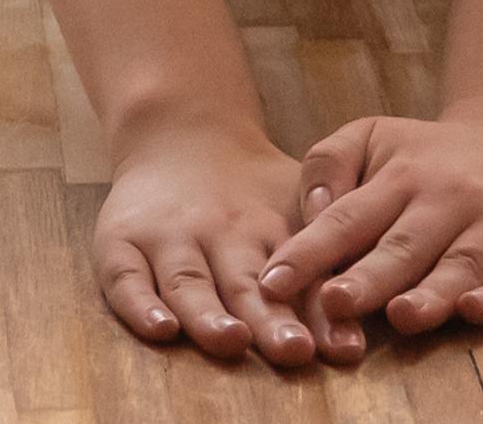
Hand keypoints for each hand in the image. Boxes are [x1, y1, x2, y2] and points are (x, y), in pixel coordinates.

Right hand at [90, 124, 322, 364]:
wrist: (180, 134)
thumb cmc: (251, 193)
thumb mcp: (296, 204)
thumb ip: (325, 258)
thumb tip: (361, 323)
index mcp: (268, 226)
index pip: (297, 274)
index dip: (320, 312)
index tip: (343, 346)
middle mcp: (219, 232)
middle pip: (244, 283)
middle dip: (270, 320)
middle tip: (293, 349)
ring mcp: (168, 237)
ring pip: (189, 282)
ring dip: (209, 315)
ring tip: (231, 340)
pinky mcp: (121, 242)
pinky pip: (125, 277)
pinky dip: (139, 306)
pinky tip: (160, 329)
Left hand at [270, 101, 482, 351]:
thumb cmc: (433, 155)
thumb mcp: (376, 136)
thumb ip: (329, 163)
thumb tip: (309, 210)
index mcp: (402, 175)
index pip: (348, 217)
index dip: (311, 251)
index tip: (273, 281)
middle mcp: (450, 198)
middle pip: (404, 245)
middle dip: (369, 277)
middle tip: (333, 302)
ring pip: (462, 263)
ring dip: (431, 292)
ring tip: (401, 315)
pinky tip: (476, 308)